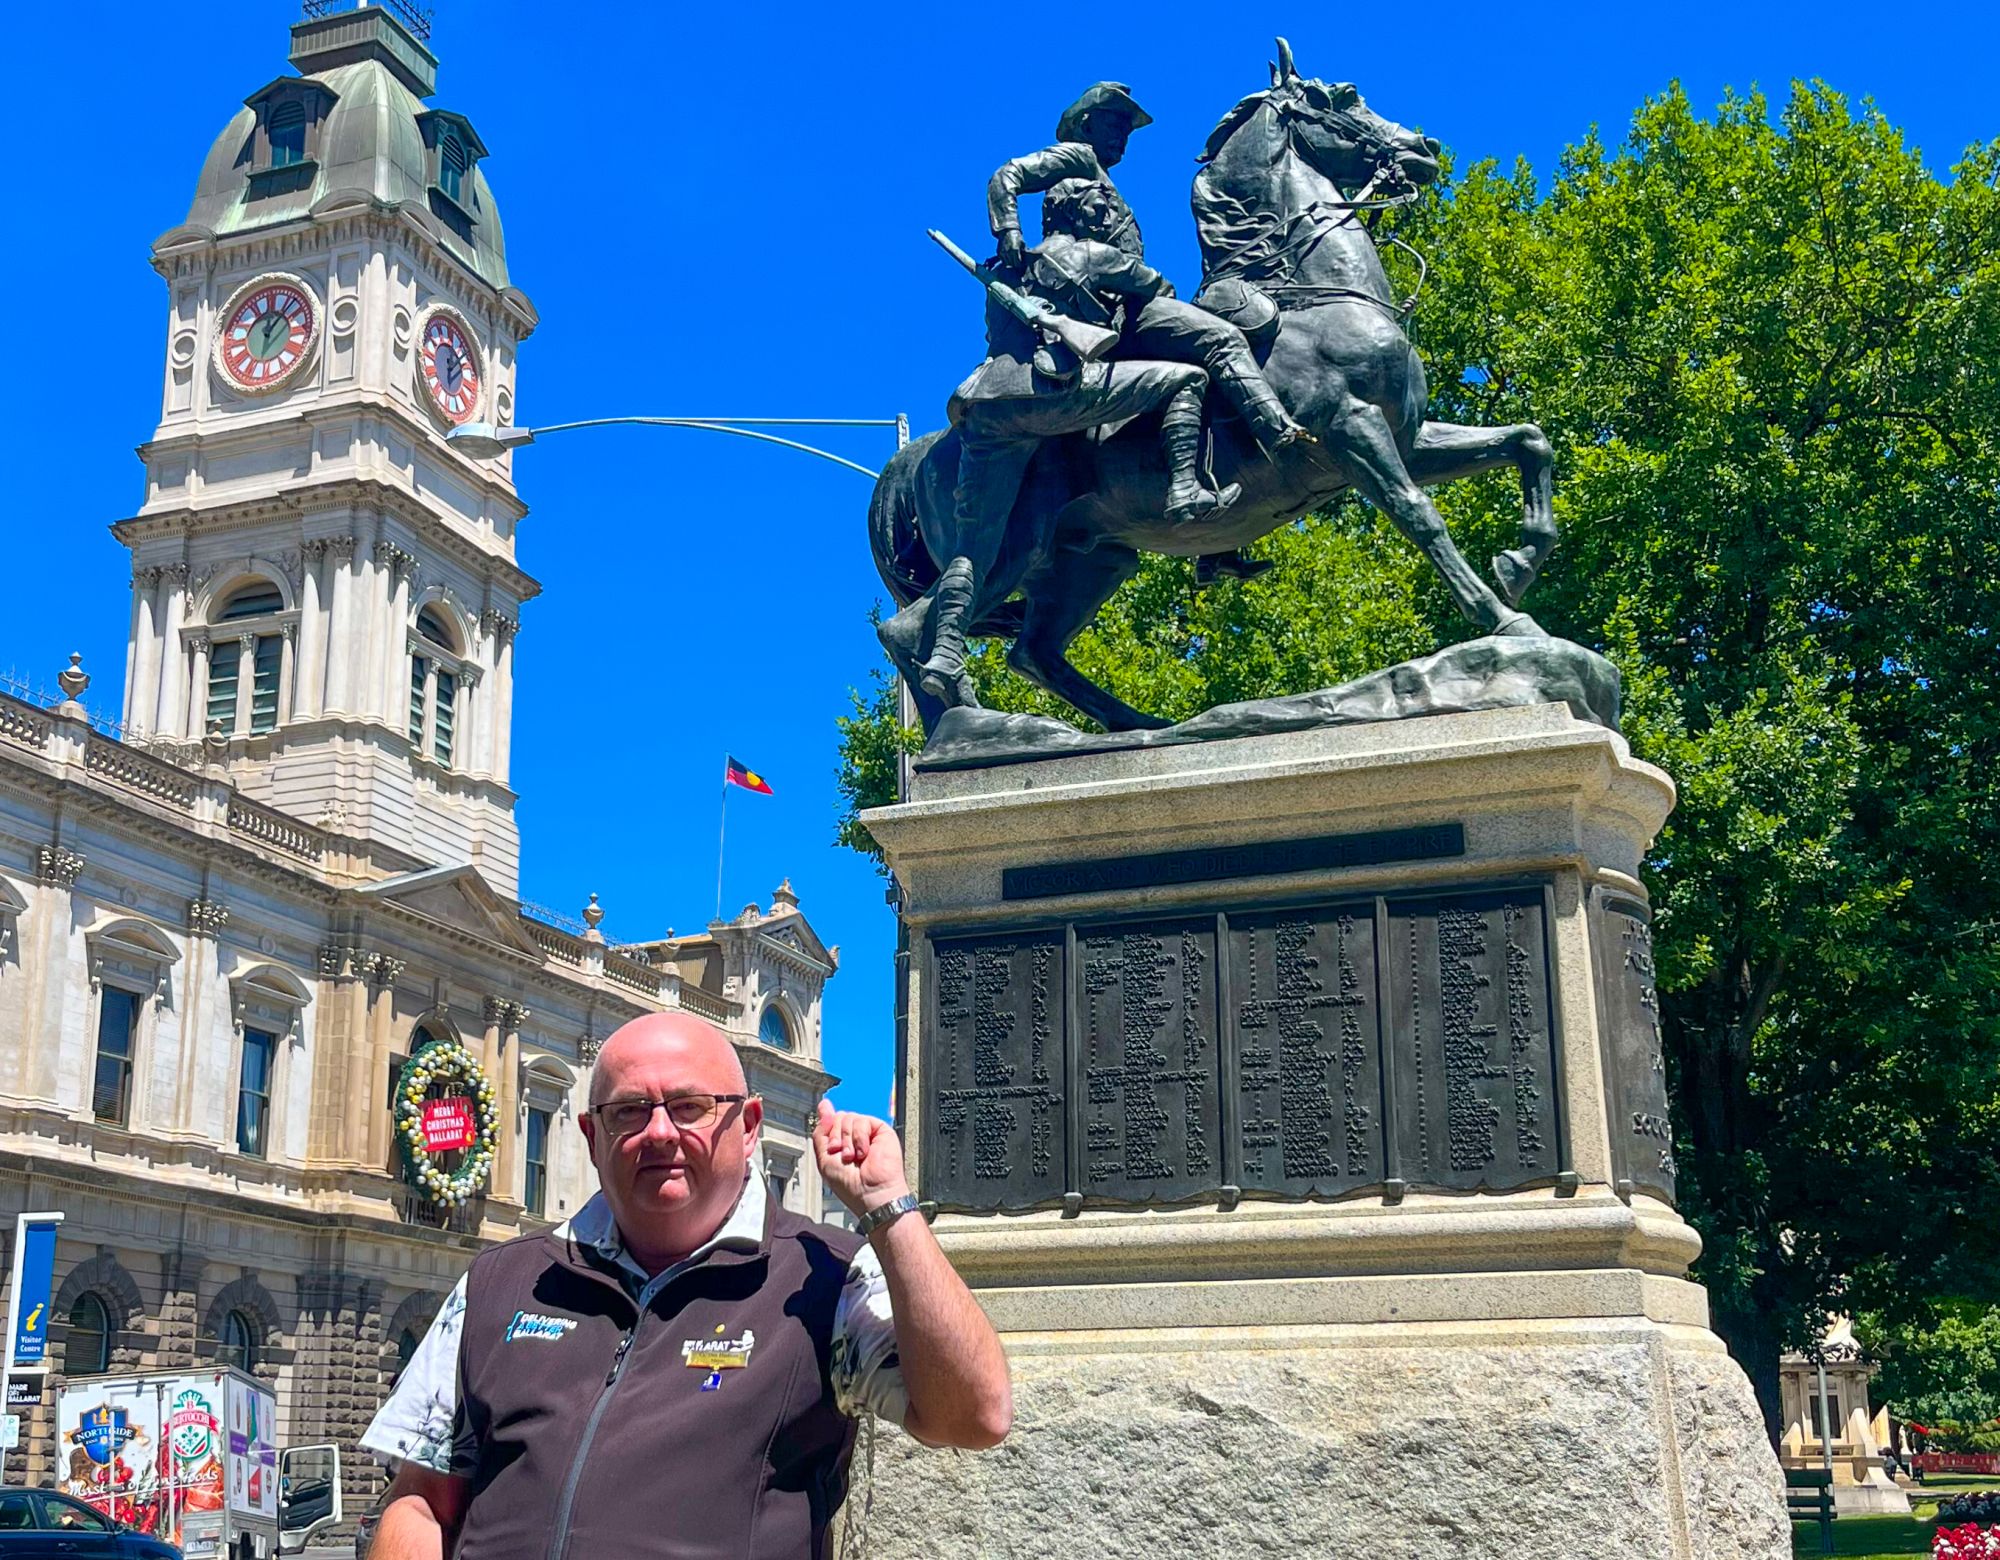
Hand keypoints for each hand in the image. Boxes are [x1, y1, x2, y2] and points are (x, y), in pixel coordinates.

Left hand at [814, 1099, 910, 1218]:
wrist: (869, 1192)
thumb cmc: (848, 1183)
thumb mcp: (824, 1158)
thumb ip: (821, 1132)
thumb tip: (824, 1106)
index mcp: (839, 1142)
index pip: (830, 1121)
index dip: (827, 1125)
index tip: (831, 1141)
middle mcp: (853, 1136)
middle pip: (838, 1117)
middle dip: (836, 1137)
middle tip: (842, 1155)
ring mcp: (867, 1133)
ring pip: (849, 1117)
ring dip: (848, 1140)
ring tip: (853, 1157)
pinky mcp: (881, 1131)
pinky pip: (863, 1120)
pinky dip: (860, 1138)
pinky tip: (864, 1152)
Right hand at [994, 229, 1026, 269]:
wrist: (1007, 231)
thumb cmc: (1017, 237)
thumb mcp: (1023, 244)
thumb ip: (1024, 252)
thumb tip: (1027, 260)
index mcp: (1015, 250)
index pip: (1017, 263)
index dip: (1020, 264)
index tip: (1021, 263)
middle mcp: (1008, 252)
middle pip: (1012, 264)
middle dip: (1015, 264)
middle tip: (1018, 262)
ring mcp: (1002, 252)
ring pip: (1007, 263)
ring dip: (1010, 263)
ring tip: (1014, 259)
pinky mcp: (999, 252)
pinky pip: (1002, 260)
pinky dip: (1006, 260)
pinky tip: (1009, 257)